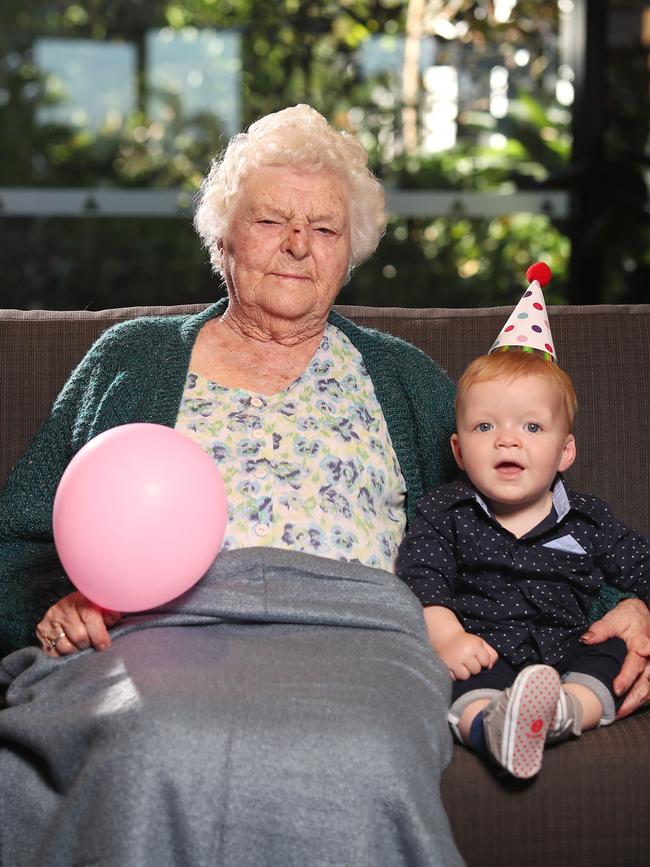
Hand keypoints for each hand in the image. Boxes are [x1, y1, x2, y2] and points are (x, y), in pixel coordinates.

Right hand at [35, 591, 121, 656]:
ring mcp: (50, 620)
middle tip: (94, 647)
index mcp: (81, 600)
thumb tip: (114, 621)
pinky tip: (71, 651)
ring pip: (66, 647)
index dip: (100, 635)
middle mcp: (63, 609)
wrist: (68, 606)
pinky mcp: (41, 631)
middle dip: (89, 645)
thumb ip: (109, 614)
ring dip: (77, 652)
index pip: (91, 619)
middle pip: (79, 637)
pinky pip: (53, 652)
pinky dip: (64, 656)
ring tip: (83, 648)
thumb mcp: (101, 607)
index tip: (105, 645)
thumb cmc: (89, 608)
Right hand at [436, 631, 497, 680]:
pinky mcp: (445, 666)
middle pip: (476, 670)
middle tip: (468, 660)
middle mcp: (465, 652)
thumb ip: (491, 654)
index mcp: (474, 645)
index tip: (477, 656)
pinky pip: (455, 678)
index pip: (485, 662)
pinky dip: (456, 675)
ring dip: (465, 672)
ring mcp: (454, 660)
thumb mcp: (480, 643)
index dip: (482, 661)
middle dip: (474, 667)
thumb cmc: (467, 642)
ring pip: (466, 676)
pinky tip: (455, 667)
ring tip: (462, 665)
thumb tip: (490, 667)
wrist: (446, 637)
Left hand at [581, 598, 649, 717]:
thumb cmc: (627, 617)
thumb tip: (587, 639)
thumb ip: (600, 629)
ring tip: (620, 714)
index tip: (616, 689)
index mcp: (641, 644)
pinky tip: (627, 708)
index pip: (635, 664)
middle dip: (633, 699)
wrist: (641, 614)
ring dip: (636, 703)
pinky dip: (639, 700)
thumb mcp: (613, 618)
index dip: (627, 678)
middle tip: (618, 711)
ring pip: (649, 689)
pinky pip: (649, 689)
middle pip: (646, 683)